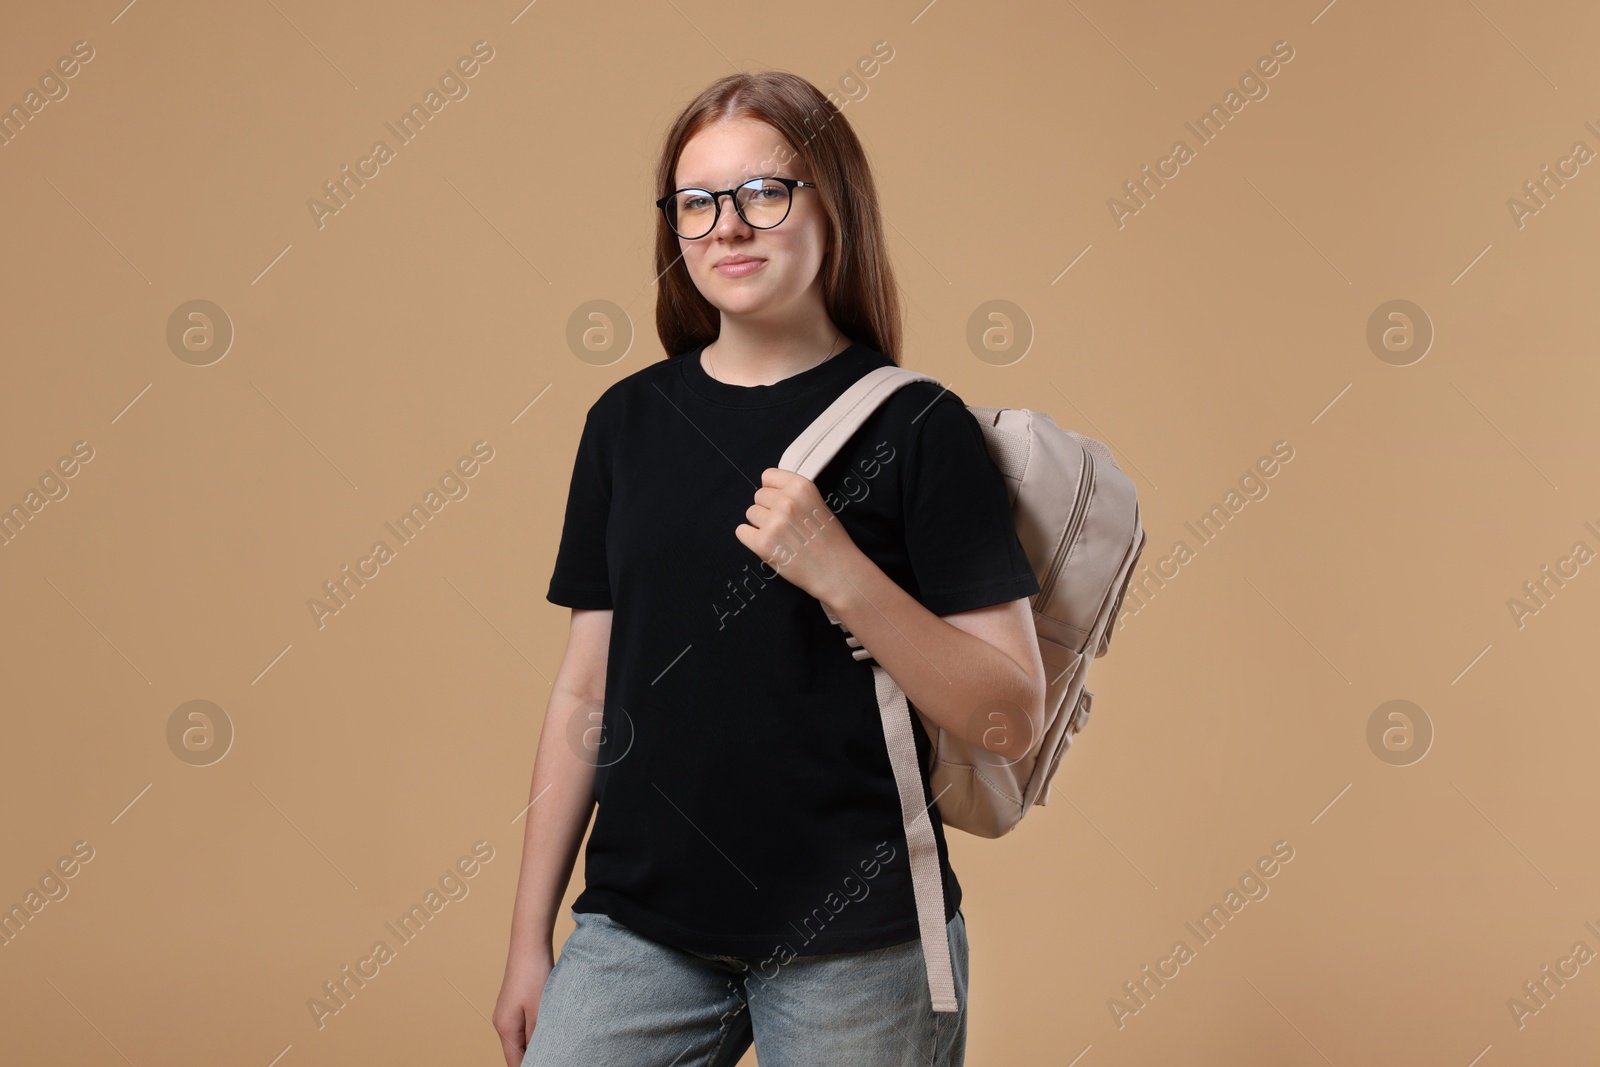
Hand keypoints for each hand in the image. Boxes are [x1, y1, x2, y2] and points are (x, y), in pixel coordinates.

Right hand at [493, 950, 554, 1065]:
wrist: (529, 945)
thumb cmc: (534, 976)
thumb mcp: (540, 1012)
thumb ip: (537, 1037)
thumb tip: (539, 1056)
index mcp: (505, 1028)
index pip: (514, 1062)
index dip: (530, 1066)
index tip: (548, 1064)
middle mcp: (501, 1023)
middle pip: (516, 1051)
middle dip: (533, 1056)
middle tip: (555, 1056)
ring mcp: (506, 1013)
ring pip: (520, 1038)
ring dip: (534, 1042)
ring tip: (554, 1044)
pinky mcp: (513, 1004)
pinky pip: (522, 1025)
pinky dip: (534, 1030)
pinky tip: (549, 1026)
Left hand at [735, 467, 860, 603]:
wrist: (837, 571)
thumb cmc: (830, 540)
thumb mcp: (818, 504)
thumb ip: (794, 494)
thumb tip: (769, 492)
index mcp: (801, 487)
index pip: (768, 476)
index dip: (773, 491)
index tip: (780, 503)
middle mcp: (786, 501)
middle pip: (758, 496)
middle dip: (768, 509)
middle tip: (785, 525)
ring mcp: (773, 523)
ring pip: (750, 514)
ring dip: (761, 525)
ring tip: (781, 537)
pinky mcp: (763, 544)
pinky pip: (742, 532)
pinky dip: (750, 538)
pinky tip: (768, 545)